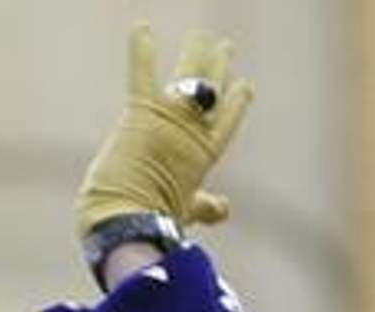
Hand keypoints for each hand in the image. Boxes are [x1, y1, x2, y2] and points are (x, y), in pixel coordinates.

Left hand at [75, 24, 253, 240]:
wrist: (130, 224)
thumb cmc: (153, 223)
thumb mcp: (186, 210)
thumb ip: (205, 206)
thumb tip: (225, 210)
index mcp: (206, 154)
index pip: (228, 119)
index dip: (236, 102)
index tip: (244, 87)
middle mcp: (196, 129)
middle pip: (214, 90)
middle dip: (218, 67)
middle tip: (223, 46)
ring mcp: (173, 116)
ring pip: (192, 73)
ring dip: (196, 52)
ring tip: (198, 36)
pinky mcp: (143, 110)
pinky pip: (143, 71)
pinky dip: (141, 48)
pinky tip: (139, 26)